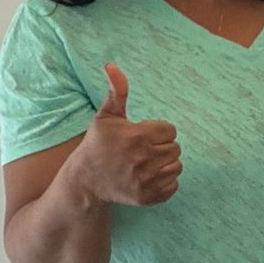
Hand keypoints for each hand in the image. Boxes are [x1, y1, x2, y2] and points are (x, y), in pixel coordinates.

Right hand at [75, 64, 181, 206]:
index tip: (142, 134)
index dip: (158, 130)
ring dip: (166, 163)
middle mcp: (143, 159)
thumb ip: (117, 91)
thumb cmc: (98, 143)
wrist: (86, 180)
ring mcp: (146, 180)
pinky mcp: (148, 197)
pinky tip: (148, 176)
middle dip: (162, 146)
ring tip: (147, 162)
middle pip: (176, 148)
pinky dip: (164, 181)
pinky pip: (173, 185)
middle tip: (144, 149)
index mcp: (137, 136)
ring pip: (177, 166)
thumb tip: (111, 65)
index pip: (170, 130)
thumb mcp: (106, 116)